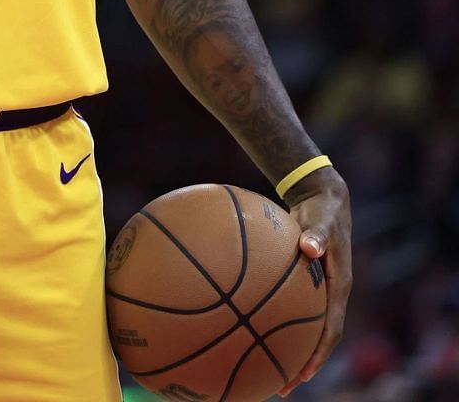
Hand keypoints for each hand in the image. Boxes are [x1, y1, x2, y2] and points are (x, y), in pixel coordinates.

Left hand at [280, 168, 350, 395]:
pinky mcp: (303, 283)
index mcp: (339, 288)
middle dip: (300, 364)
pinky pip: (287, 308)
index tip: (304, 374)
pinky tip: (243, 326)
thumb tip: (310, 248)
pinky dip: (269, 320)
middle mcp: (329, 295)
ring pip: (301, 328)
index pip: (331, 330)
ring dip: (284, 349)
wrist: (324, 198)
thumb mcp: (323, 220)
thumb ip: (317, 235)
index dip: (319, 354)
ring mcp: (317, 291)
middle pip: (317, 340)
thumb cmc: (322, 210)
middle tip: (280, 386)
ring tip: (260, 368)